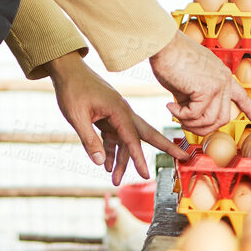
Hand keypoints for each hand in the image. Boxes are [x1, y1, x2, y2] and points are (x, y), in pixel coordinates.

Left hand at [43, 52, 183, 183]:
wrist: (68, 70)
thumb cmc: (72, 89)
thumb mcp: (76, 117)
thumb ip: (89, 140)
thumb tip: (99, 163)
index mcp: (118, 110)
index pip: (132, 139)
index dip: (138, 158)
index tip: (145, 174)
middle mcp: (122, 112)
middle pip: (147, 134)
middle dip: (164, 147)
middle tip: (183, 157)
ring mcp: (116, 115)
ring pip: (126, 141)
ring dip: (122, 160)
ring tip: (115, 180)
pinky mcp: (108, 117)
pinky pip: (114, 137)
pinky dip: (111, 151)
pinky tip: (106, 165)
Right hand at [149, 32, 250, 136]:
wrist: (164, 45)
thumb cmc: (171, 60)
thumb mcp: (189, 83)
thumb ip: (196, 100)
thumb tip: (192, 119)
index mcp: (222, 76)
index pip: (242, 97)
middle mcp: (224, 80)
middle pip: (223, 119)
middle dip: (204, 128)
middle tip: (185, 123)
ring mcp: (218, 84)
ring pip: (210, 120)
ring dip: (190, 123)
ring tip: (176, 113)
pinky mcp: (206, 89)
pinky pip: (195, 115)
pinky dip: (180, 115)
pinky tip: (170, 106)